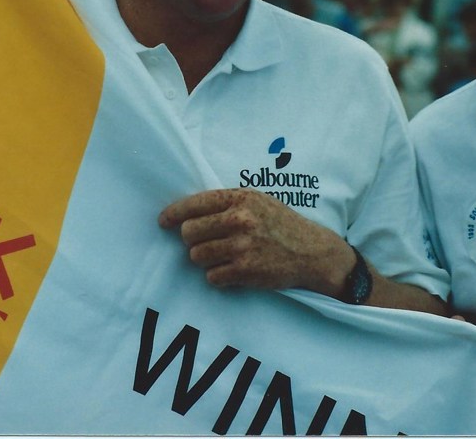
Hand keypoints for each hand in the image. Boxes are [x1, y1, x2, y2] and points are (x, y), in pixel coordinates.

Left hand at [158, 188, 351, 294]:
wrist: (312, 252)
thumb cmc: (280, 224)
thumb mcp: (257, 202)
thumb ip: (225, 204)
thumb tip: (186, 214)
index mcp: (240, 198)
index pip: (194, 204)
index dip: (173, 214)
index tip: (163, 221)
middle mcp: (240, 220)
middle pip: (189, 233)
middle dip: (191, 240)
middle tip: (202, 242)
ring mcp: (243, 246)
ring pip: (197, 256)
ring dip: (204, 259)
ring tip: (221, 256)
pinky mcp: (246, 271)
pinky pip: (212, 276)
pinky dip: (218, 276)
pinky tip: (232, 270)